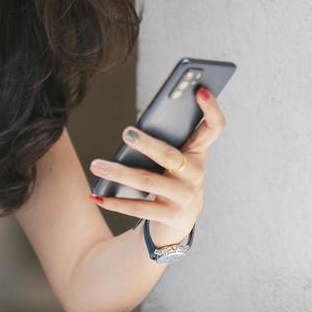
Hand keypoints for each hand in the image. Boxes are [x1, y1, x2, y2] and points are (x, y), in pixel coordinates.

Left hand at [89, 85, 225, 246]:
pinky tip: (97, 195)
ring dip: (118, 173)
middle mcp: (196, 174)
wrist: (178, 221)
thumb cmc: (173, 177)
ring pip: (147, 181)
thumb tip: (132, 130)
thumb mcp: (176, 158)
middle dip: (146, 144)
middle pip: (170, 155)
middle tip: (125, 132)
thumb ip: (165, 139)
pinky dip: (115, 202)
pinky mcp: (169, 216)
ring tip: (96, 164)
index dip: (212, 109)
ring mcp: (184, 197)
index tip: (201, 90)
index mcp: (199, 153)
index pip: (215, 127)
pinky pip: (139, 208)